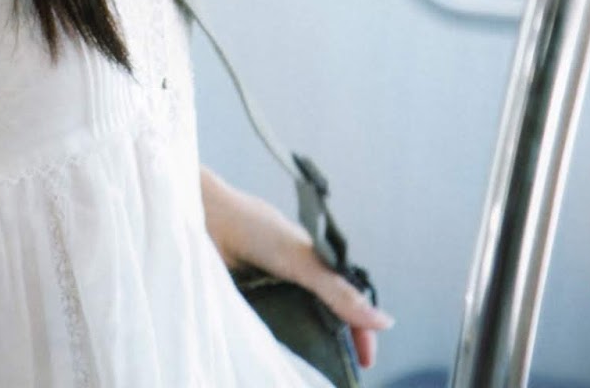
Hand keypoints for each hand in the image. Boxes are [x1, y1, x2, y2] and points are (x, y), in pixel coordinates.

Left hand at [207, 182, 394, 370]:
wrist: (205, 218)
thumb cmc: (254, 227)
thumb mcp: (303, 260)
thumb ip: (339, 293)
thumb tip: (384, 321)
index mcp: (313, 264)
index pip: (344, 303)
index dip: (358, 330)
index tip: (365, 360)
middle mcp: (294, 279)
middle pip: (323, 318)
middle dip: (335, 344)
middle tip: (341, 372)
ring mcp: (270, 291)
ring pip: (296, 327)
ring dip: (304, 346)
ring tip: (312, 371)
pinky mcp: (248, 302)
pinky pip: (268, 330)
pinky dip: (276, 344)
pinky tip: (281, 358)